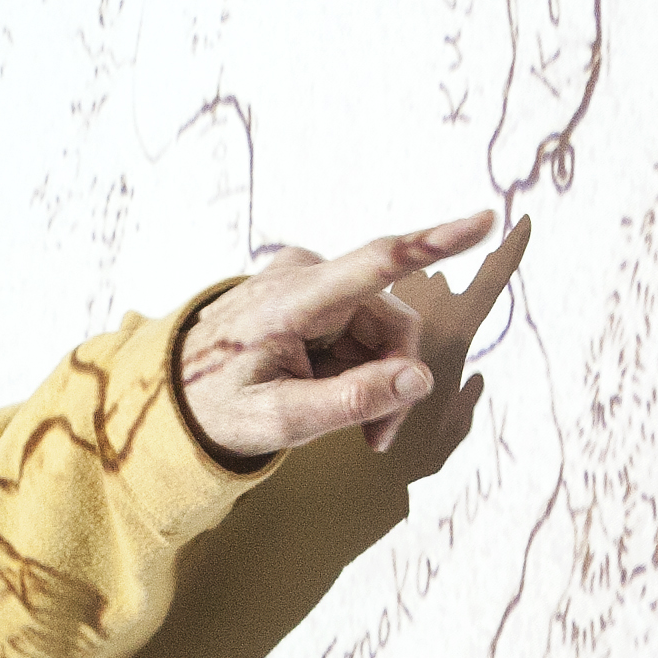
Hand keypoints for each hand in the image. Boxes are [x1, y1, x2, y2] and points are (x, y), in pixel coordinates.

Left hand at [178, 211, 501, 459]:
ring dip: (377, 379)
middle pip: (389, 320)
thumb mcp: (279, 422)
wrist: (173, 394)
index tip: (483, 219)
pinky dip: (360, 367)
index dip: (434, 242)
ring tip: (353, 427)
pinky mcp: (312, 291)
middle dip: (394, 379)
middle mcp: (302, 277)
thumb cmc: (216, 407)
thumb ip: (349, 403)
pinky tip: (332, 394)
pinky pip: (361, 327)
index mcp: (289, 301)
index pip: (375, 264)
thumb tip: (417, 379)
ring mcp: (307, 280)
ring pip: (381, 328)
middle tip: (377, 437)